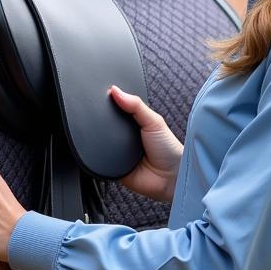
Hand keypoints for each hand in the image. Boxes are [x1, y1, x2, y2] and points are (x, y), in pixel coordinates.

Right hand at [108, 85, 182, 202]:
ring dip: (102, 138)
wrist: (170, 178)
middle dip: (104, 121)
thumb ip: (136, 105)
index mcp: (135, 124)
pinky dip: (101, 154)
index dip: (111, 102)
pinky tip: (105, 149)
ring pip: (100, 141)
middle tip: (103, 114)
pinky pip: (100, 159)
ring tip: (107, 134)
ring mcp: (118, 152)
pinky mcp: (112, 167)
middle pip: (107, 125)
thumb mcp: (154, 121)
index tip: (103, 93)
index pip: (118, 109)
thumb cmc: (169, 150)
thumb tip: (116, 90)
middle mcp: (125, 137)